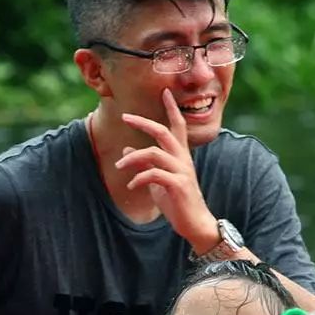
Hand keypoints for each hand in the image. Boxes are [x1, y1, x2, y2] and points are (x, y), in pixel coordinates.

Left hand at [115, 89, 214, 247]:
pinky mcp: (178, 185)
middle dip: (144, 122)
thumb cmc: (177, 202)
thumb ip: (144, 164)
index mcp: (180, 156)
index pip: (177, 126)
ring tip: (119, 166)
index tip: (165, 91)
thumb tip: (126, 151)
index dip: (171, 108)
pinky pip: (154, 175)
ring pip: (154, 153)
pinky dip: (139, 178)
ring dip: (133, 158)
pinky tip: (131, 186)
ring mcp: (181, 172)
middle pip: (164, 132)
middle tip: (125, 117)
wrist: (195, 223)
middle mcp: (183, 159)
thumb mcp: (157, 181)